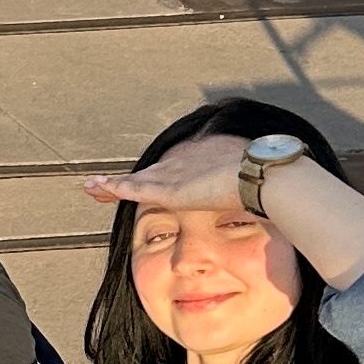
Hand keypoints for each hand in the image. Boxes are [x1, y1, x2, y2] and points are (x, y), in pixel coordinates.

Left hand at [85, 132, 263, 218]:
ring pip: (136, 180)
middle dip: (129, 180)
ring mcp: (176, 174)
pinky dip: (115, 188)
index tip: (145, 182)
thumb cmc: (271, 183)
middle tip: (105, 185)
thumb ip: (250, 192)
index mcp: (206, 159)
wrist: (265, 176)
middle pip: (150, 173)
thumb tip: (267, 203)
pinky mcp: (169, 188)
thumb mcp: (256, 187)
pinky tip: (99, 188)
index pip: (174, 170)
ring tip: (92, 188)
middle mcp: (186, 161)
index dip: (156, 178)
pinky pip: (134, 188)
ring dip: (113, 185)